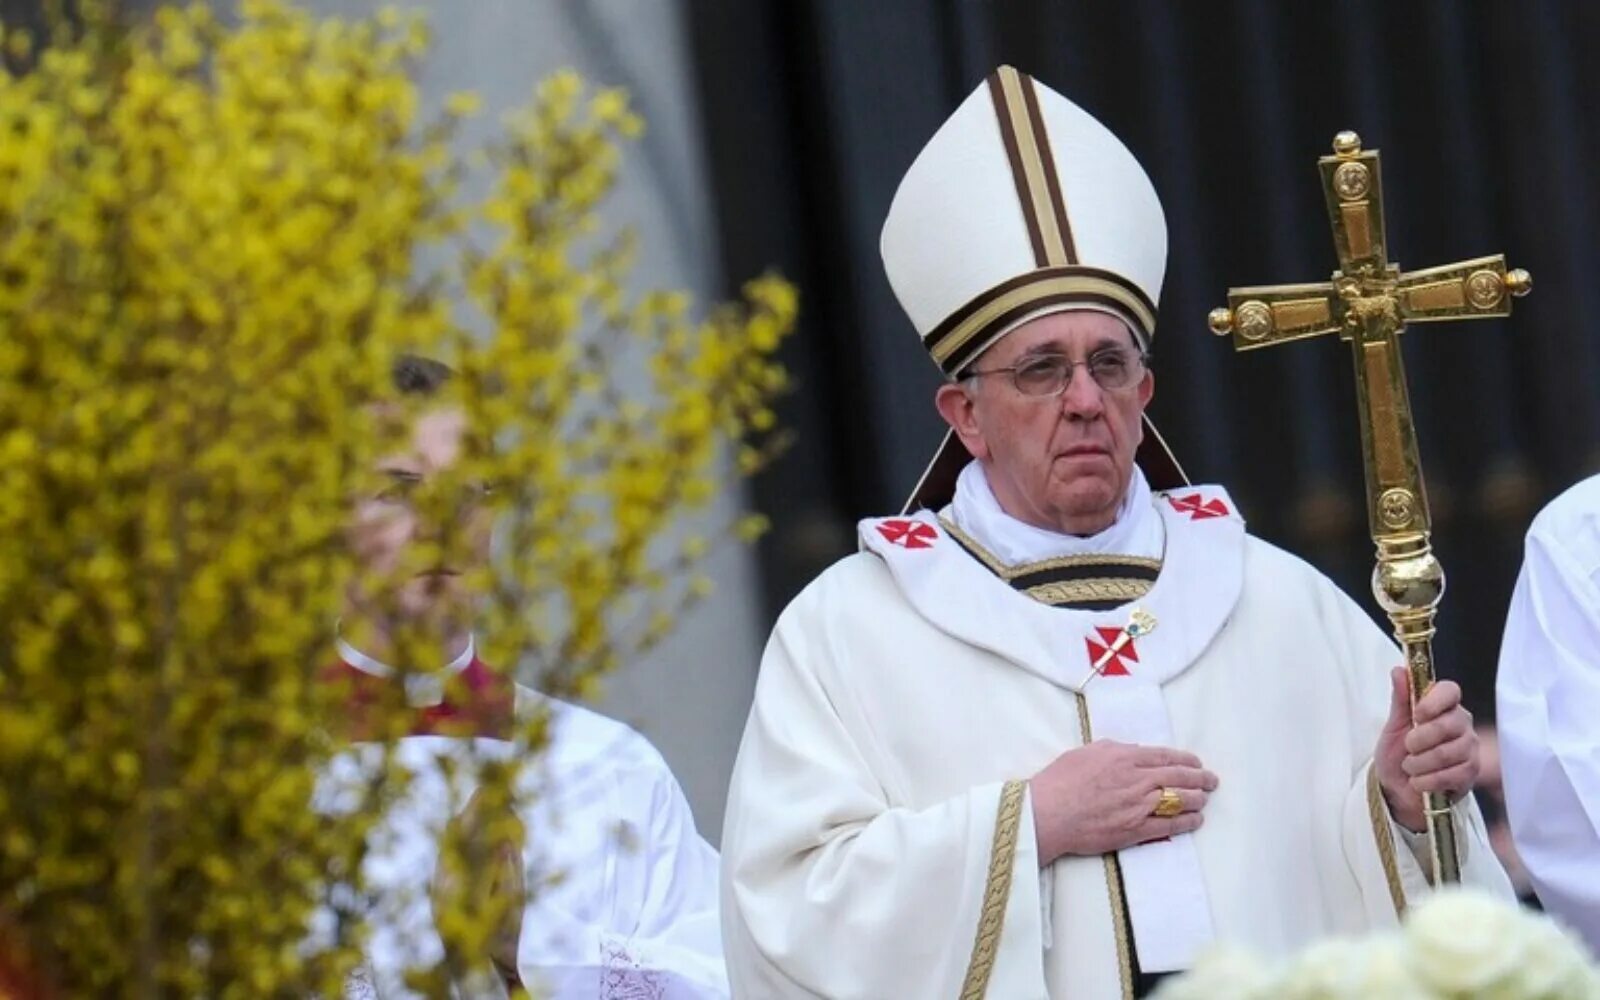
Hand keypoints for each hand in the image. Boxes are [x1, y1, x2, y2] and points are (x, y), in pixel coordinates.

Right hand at [1028, 740, 1217, 864]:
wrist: (1047, 813)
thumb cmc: (1060, 781)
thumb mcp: (1086, 752)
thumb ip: (1113, 749)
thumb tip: (1132, 751)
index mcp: (1124, 758)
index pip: (1165, 756)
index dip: (1185, 759)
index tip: (1196, 762)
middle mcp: (1137, 780)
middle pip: (1178, 777)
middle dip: (1200, 778)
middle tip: (1211, 780)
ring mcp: (1138, 806)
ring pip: (1179, 800)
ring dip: (1197, 799)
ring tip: (1206, 798)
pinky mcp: (1135, 831)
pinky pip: (1169, 826)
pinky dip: (1187, 822)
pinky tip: (1196, 820)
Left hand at [1375, 667, 1477, 832]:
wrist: (1398, 789)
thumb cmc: (1397, 752)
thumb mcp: (1393, 725)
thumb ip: (1401, 699)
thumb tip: (1398, 670)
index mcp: (1442, 706)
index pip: (1450, 690)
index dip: (1434, 701)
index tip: (1417, 715)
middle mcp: (1461, 724)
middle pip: (1449, 724)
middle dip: (1420, 739)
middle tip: (1407, 747)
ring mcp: (1469, 749)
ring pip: (1449, 752)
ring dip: (1420, 763)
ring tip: (1409, 767)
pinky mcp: (1470, 774)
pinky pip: (1452, 775)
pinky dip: (1428, 780)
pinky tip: (1419, 782)